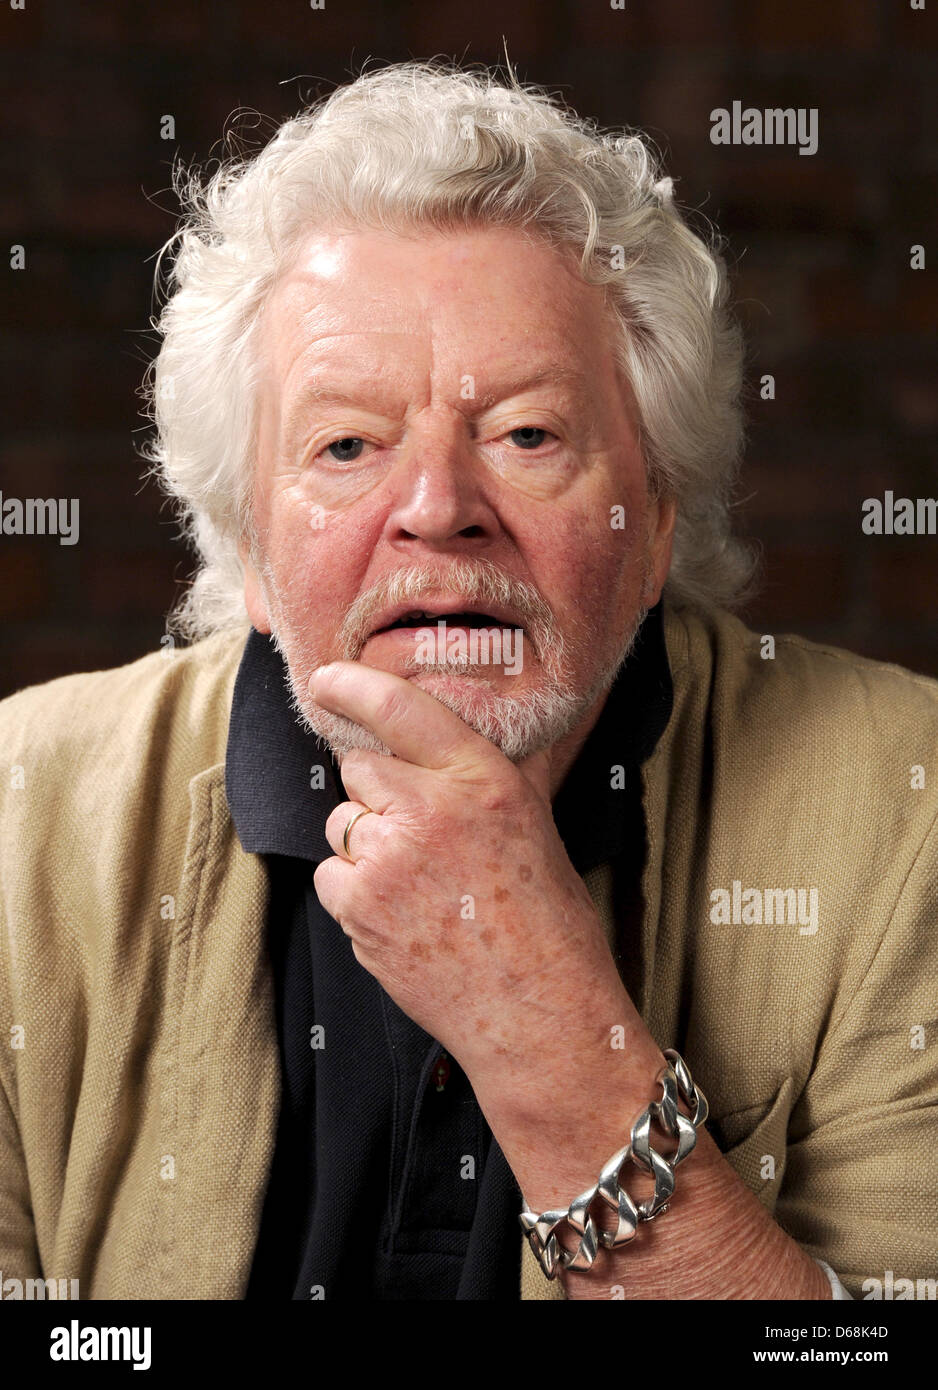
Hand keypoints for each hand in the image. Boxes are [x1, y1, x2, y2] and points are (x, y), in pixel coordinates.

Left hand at [309, 660, 633, 1088]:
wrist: (539, 1014)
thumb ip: (491, 773)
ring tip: (418, 884)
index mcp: (483, 779)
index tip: (327, 678)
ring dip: (366, 843)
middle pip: (361, 767)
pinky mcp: (358, 907)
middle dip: (378, 792)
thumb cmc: (549, 923)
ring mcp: (388, 858)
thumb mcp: (535, 824)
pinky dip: (355, 890)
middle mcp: (431, 809)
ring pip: (343, 822)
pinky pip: (332, 873)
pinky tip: (401, 915)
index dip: (354, 685)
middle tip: (419, 835)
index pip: (402, 707)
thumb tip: (471, 728)